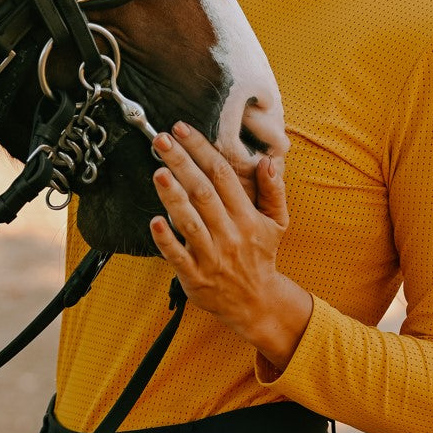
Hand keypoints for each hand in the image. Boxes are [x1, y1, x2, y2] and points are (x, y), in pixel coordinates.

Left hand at [149, 121, 310, 366]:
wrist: (257, 303)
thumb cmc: (261, 255)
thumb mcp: (277, 222)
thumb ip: (273, 190)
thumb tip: (267, 161)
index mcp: (247, 217)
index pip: (223, 175)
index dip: (201, 149)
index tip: (182, 129)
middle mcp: (229, 233)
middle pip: (203, 192)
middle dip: (181, 162)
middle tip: (161, 139)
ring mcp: (212, 255)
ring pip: (190, 222)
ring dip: (173, 196)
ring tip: (158, 172)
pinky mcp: (195, 276)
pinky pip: (178, 256)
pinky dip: (166, 239)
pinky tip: (155, 221)